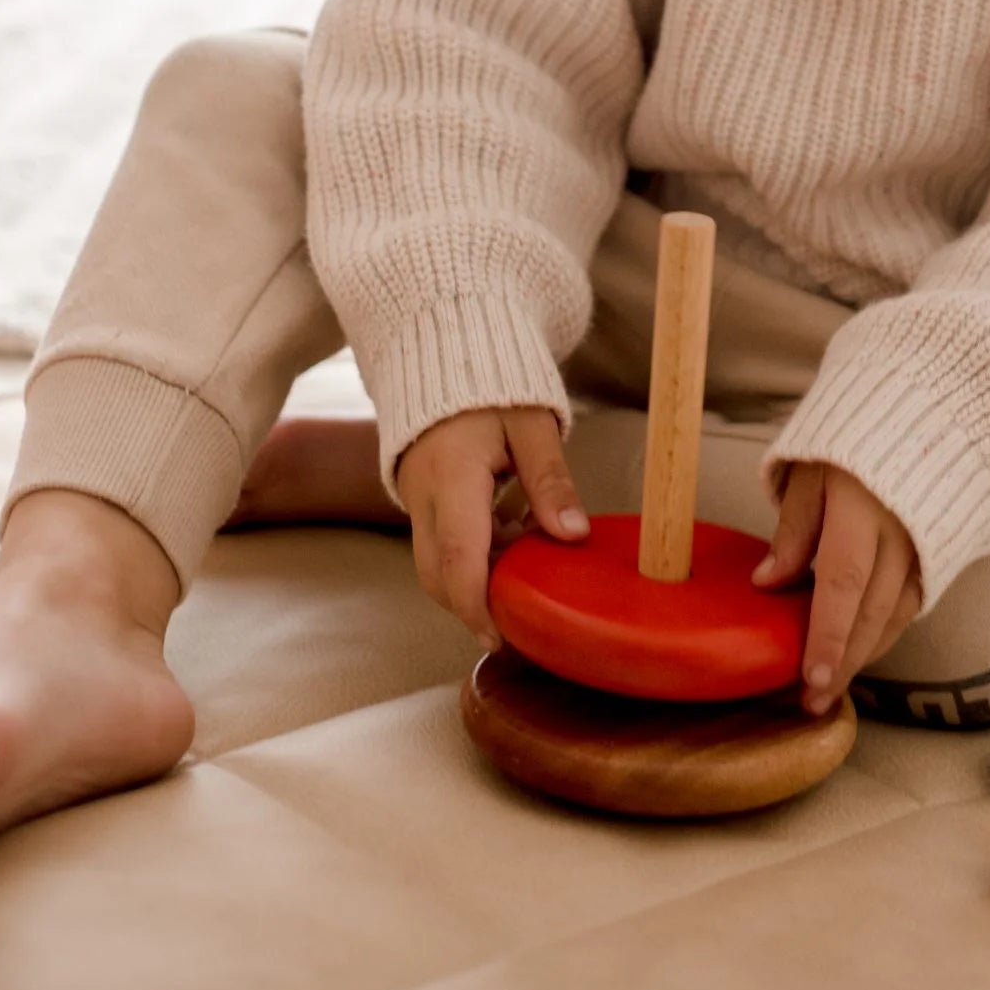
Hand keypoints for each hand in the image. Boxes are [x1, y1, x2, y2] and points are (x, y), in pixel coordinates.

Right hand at [394, 405, 589, 648]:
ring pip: (434, 564)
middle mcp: (424, 495)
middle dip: (473, 606)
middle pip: (437, 574)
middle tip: (518, 622)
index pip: (460, 556)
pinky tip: (513, 542)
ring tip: (526, 573)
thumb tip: (573, 534)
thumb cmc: (493, 387)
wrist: (444, 354)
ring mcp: (416, 499)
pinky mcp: (420, 499)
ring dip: (475, 581)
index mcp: (452, 475)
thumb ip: (550, 480)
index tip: (501, 635)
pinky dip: (472, 557)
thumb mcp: (532, 425)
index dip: (478, 604)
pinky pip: (439, 544)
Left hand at [751, 460, 922, 712]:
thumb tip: (767, 583)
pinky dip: (886, 632)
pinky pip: (912, 603)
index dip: (828, 635)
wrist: (929, 413)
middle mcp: (902, 531)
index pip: (844, 582)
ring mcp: (927, 544)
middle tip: (813, 702)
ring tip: (832, 687)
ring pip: (896, 615)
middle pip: (872, 610)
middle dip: (844, 662)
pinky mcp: (939, 552)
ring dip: (865, 655)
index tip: (810, 679)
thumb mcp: (812, 469)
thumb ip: (793, 528)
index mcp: (864, 504)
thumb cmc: (854, 438)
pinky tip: (863, 650)